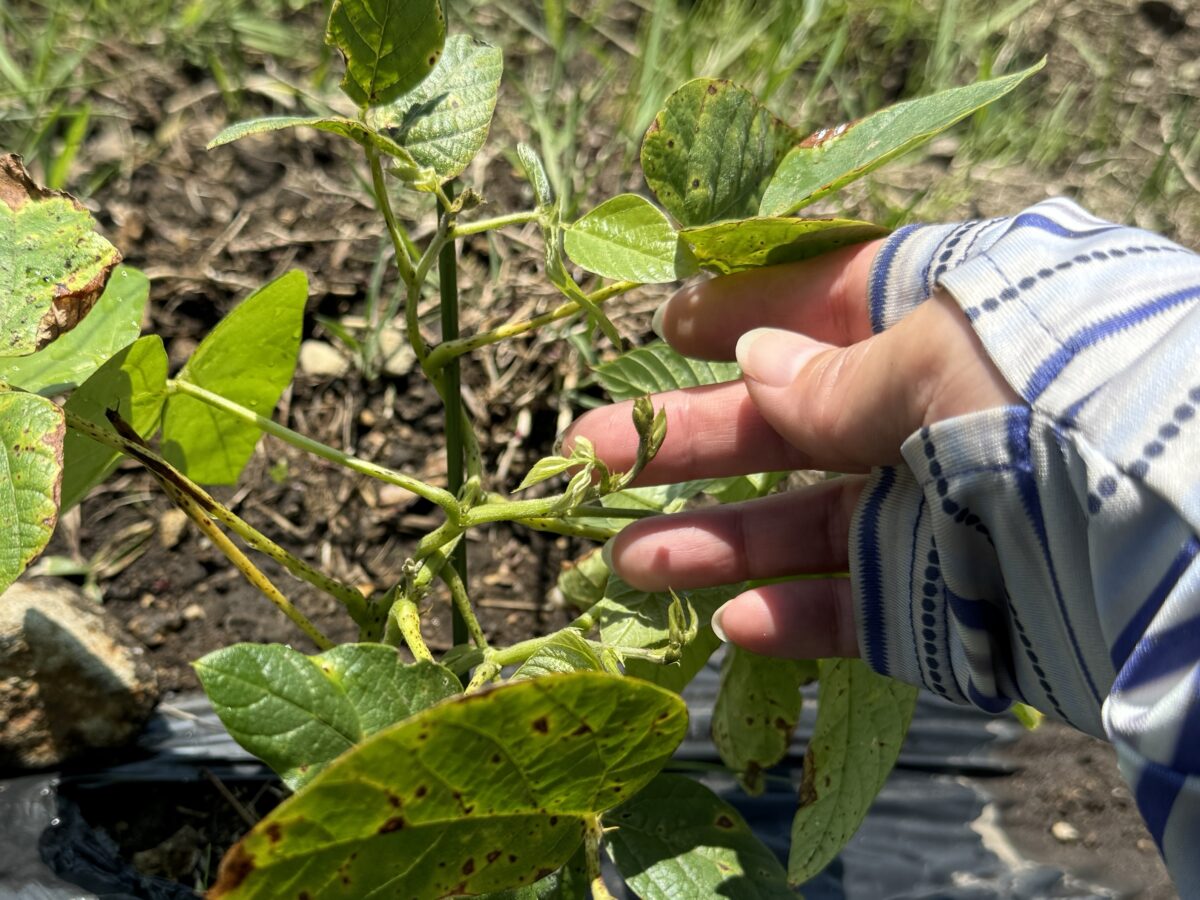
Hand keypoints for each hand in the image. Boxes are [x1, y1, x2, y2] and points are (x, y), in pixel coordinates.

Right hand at [565, 240, 1020, 658]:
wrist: (1196, 534)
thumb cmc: (1062, 397)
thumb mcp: (940, 350)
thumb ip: (839, 374)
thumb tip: (759, 363)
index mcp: (953, 325)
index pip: (835, 305)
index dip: (751, 312)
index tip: (674, 326)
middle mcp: (942, 417)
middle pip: (794, 425)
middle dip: (692, 438)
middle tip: (589, 451)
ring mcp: (947, 516)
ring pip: (807, 526)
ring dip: (717, 544)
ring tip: (625, 561)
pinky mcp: (957, 608)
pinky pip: (861, 612)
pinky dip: (793, 620)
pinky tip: (732, 622)